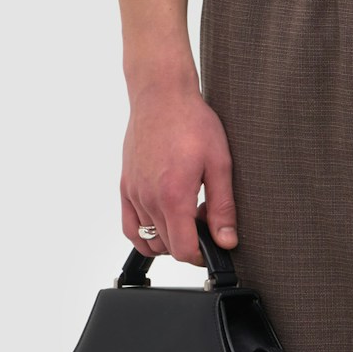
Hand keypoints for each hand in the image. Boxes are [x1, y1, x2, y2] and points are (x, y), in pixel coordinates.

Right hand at [122, 79, 237, 266]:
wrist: (162, 96)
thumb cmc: (191, 122)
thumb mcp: (219, 164)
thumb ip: (223, 207)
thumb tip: (227, 240)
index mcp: (173, 196)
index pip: (183, 250)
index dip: (202, 255)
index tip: (213, 246)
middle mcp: (149, 199)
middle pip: (167, 247)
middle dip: (190, 243)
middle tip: (206, 221)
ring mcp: (133, 193)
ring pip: (148, 239)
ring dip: (169, 238)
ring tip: (186, 217)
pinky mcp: (125, 186)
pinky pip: (129, 226)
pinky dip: (144, 234)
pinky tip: (162, 221)